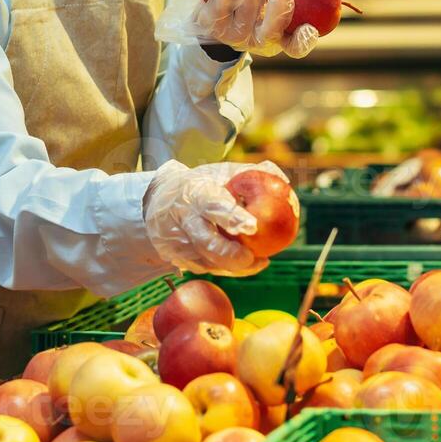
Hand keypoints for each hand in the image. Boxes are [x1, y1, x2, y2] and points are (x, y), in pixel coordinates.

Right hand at [141, 160, 292, 275]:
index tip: (252, 226)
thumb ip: (251, 174)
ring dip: (233, 267)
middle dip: (230, 254)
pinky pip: (204, 268)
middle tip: (252, 257)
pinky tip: (245, 266)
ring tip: (258, 263)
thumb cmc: (201, 185)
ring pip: (206, 261)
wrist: (158, 200)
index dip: (231, 217)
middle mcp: (183, 218)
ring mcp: (177, 241)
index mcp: (194, 192)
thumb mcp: (221, 172)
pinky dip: (226, 269)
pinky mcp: (175, 258)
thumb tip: (282, 180)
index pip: (212, 205)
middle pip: (205, 241)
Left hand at [192, 0, 319, 57]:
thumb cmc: (252, 0)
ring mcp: (232, 34)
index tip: (309, 28)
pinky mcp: (211, 23)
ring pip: (246, 12)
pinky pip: (221, 4)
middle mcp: (256, 40)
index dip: (304, 40)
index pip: (296, 46)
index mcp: (279, 37)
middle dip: (278, 12)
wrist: (211, 12)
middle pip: (270, 31)